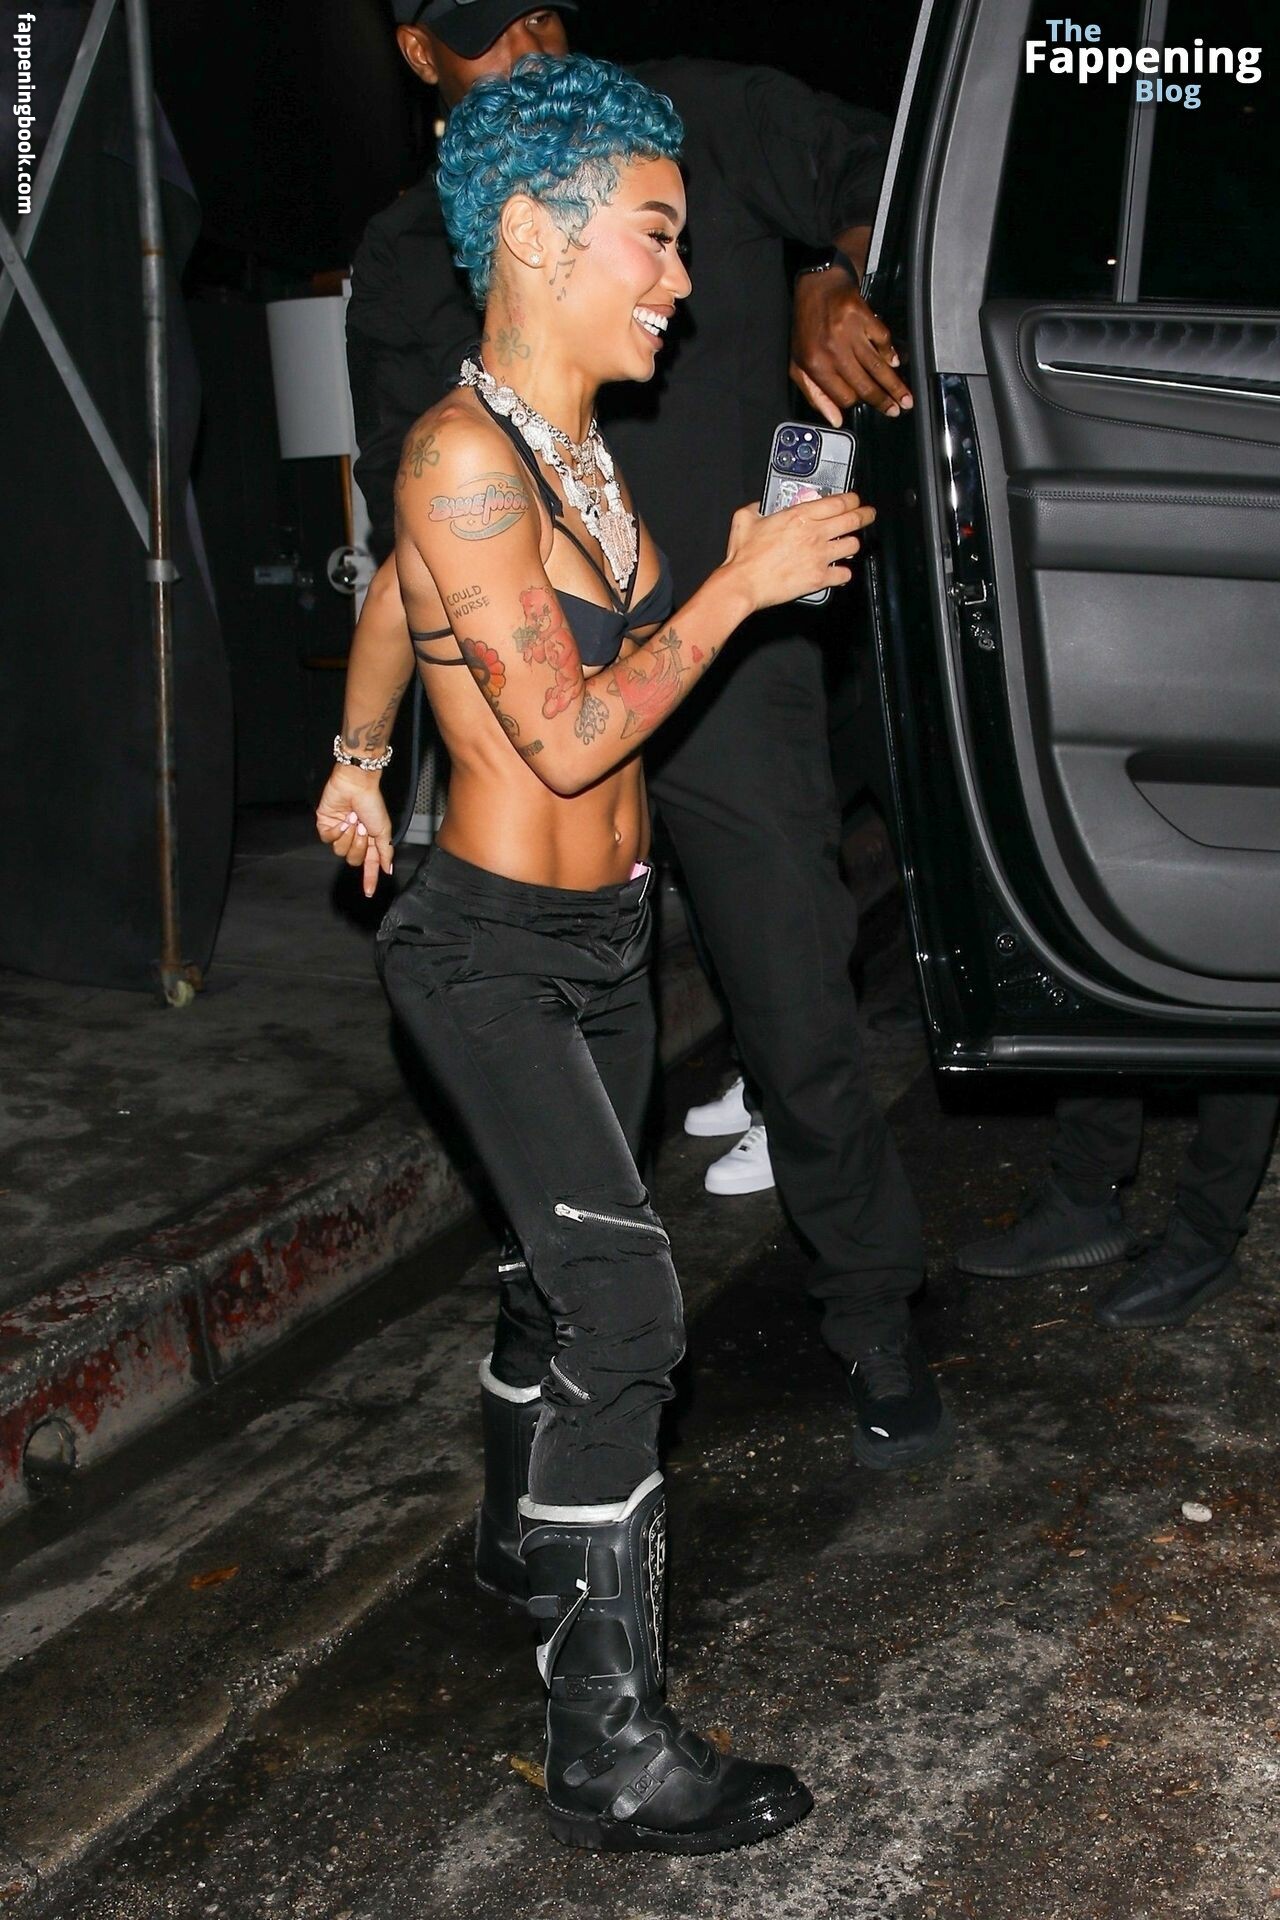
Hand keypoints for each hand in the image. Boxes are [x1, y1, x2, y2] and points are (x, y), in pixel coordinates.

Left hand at [316, 766, 394, 899]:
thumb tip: (388, 870)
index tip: (369, 893)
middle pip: (353, 859)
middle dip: (359, 846)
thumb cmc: (372, 804)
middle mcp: (354, 838)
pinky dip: (336, 831)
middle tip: (363, 828)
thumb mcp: (384, 830)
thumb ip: (385, 852)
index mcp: (369, 840)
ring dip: (348, 836)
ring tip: (353, 820)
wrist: (356, 785)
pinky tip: (342, 820)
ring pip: (339, 851)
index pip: (369, 865)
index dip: (369, 879)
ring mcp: (339, 832)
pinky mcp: (325, 825)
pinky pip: (327, 839)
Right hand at [723, 491, 875, 612]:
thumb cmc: (744, 556)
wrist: (743, 583)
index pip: (839, 501)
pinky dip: (844, 572)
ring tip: (849, 544)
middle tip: (868, 515)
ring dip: (853, 544)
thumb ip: (757, 507)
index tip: (854, 500)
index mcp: (799, 516)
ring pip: (853, 545)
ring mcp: (820, 556)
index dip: (853, 499)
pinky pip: (844, 574)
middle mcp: (814, 534)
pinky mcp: (819, 578)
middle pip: (853, 520)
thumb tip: (760, 506)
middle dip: (865, 515)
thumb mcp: (744, 519)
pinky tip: (840, 571)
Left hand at [790, 270, 912, 423]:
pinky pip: (883, 339)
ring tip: (906, 397)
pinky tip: (895, 362)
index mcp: (816, 365)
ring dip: (894, 384)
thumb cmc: (806, 325)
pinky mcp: (863, 315)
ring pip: (877, 366)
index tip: (866, 403)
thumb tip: (835, 419)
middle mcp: (833, 350)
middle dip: (884, 401)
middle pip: (864, 385)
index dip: (856, 402)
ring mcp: (850, 332)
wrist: (816, 285)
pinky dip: (891, 352)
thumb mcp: (798, 363)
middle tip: (898, 410)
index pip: (844, 396)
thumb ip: (815, 394)